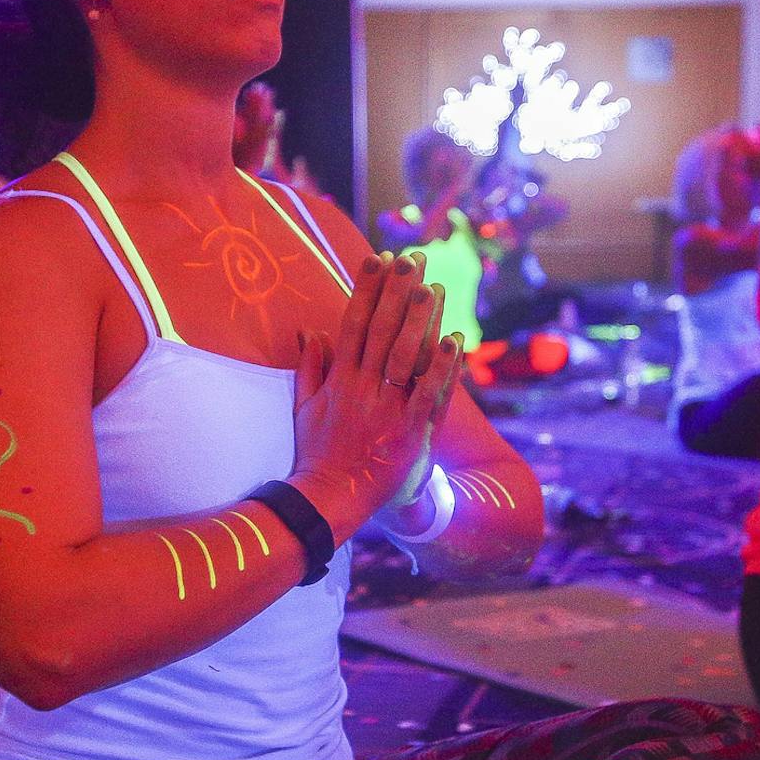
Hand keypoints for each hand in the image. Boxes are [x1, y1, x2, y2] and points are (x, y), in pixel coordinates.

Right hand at [290, 253, 453, 535]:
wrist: (330, 500)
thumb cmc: (319, 454)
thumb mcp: (306, 407)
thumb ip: (310, 367)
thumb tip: (310, 330)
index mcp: (339, 379)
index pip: (353, 323)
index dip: (366, 290)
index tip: (378, 259)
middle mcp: (362, 389)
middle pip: (381, 331)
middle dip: (396, 292)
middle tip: (410, 258)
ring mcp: (386, 410)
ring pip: (404, 357)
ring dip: (419, 321)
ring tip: (432, 287)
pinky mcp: (409, 433)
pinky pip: (428, 395)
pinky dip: (441, 368)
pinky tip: (453, 341)